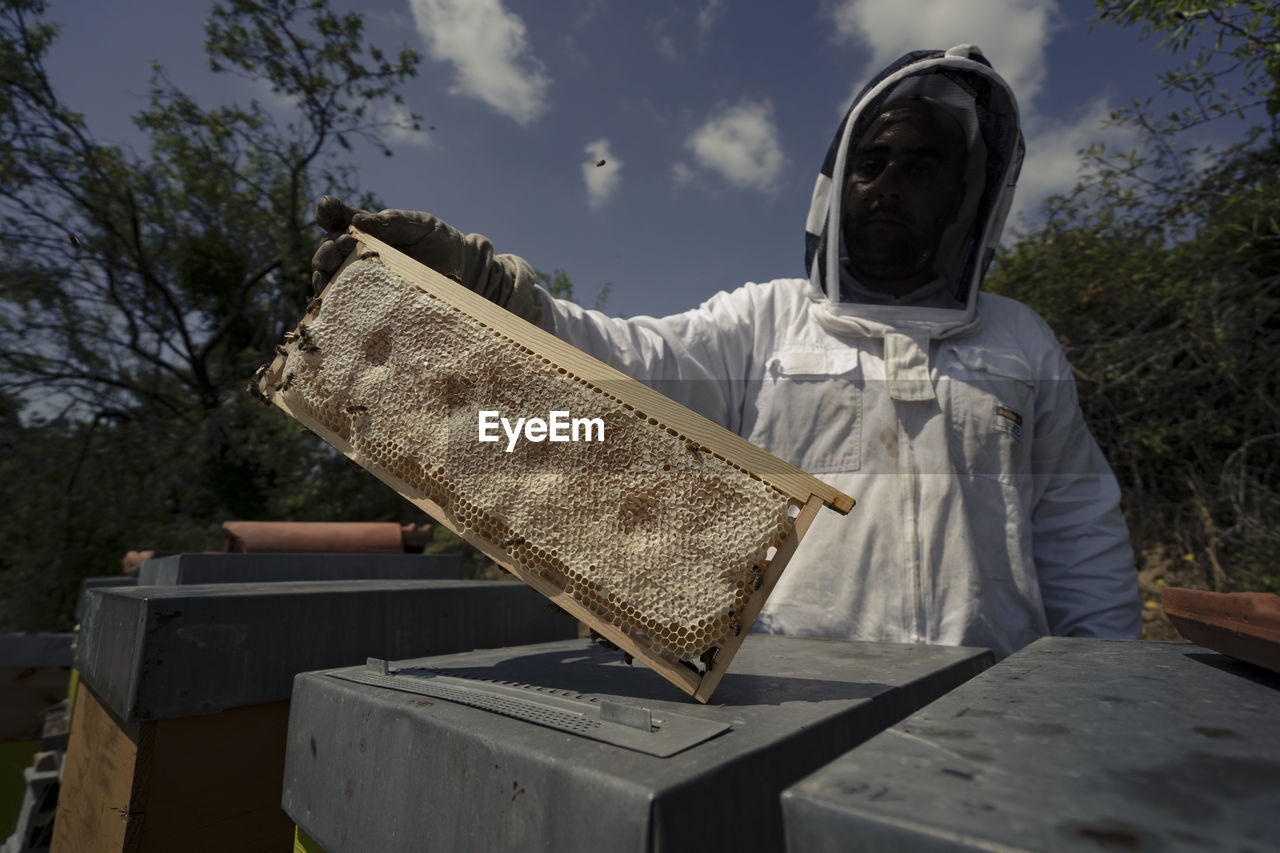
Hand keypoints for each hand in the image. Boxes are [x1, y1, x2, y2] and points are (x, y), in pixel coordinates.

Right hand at [310, 196, 542, 324]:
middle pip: (327, 255)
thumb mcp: (416, 224)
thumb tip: (358, 222)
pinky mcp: (372, 308)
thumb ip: (389, 222)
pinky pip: (348, 310)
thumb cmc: (438, 241)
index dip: (327, 214)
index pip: (334, 220)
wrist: (463, 271)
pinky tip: (333, 304)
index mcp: (362, 231)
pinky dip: (337, 308)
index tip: (327, 211)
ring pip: (331, 283)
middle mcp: (355, 257)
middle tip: (337, 248)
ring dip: (326, 279)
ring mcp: (361, 284)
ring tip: (329, 275)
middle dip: (326, 251)